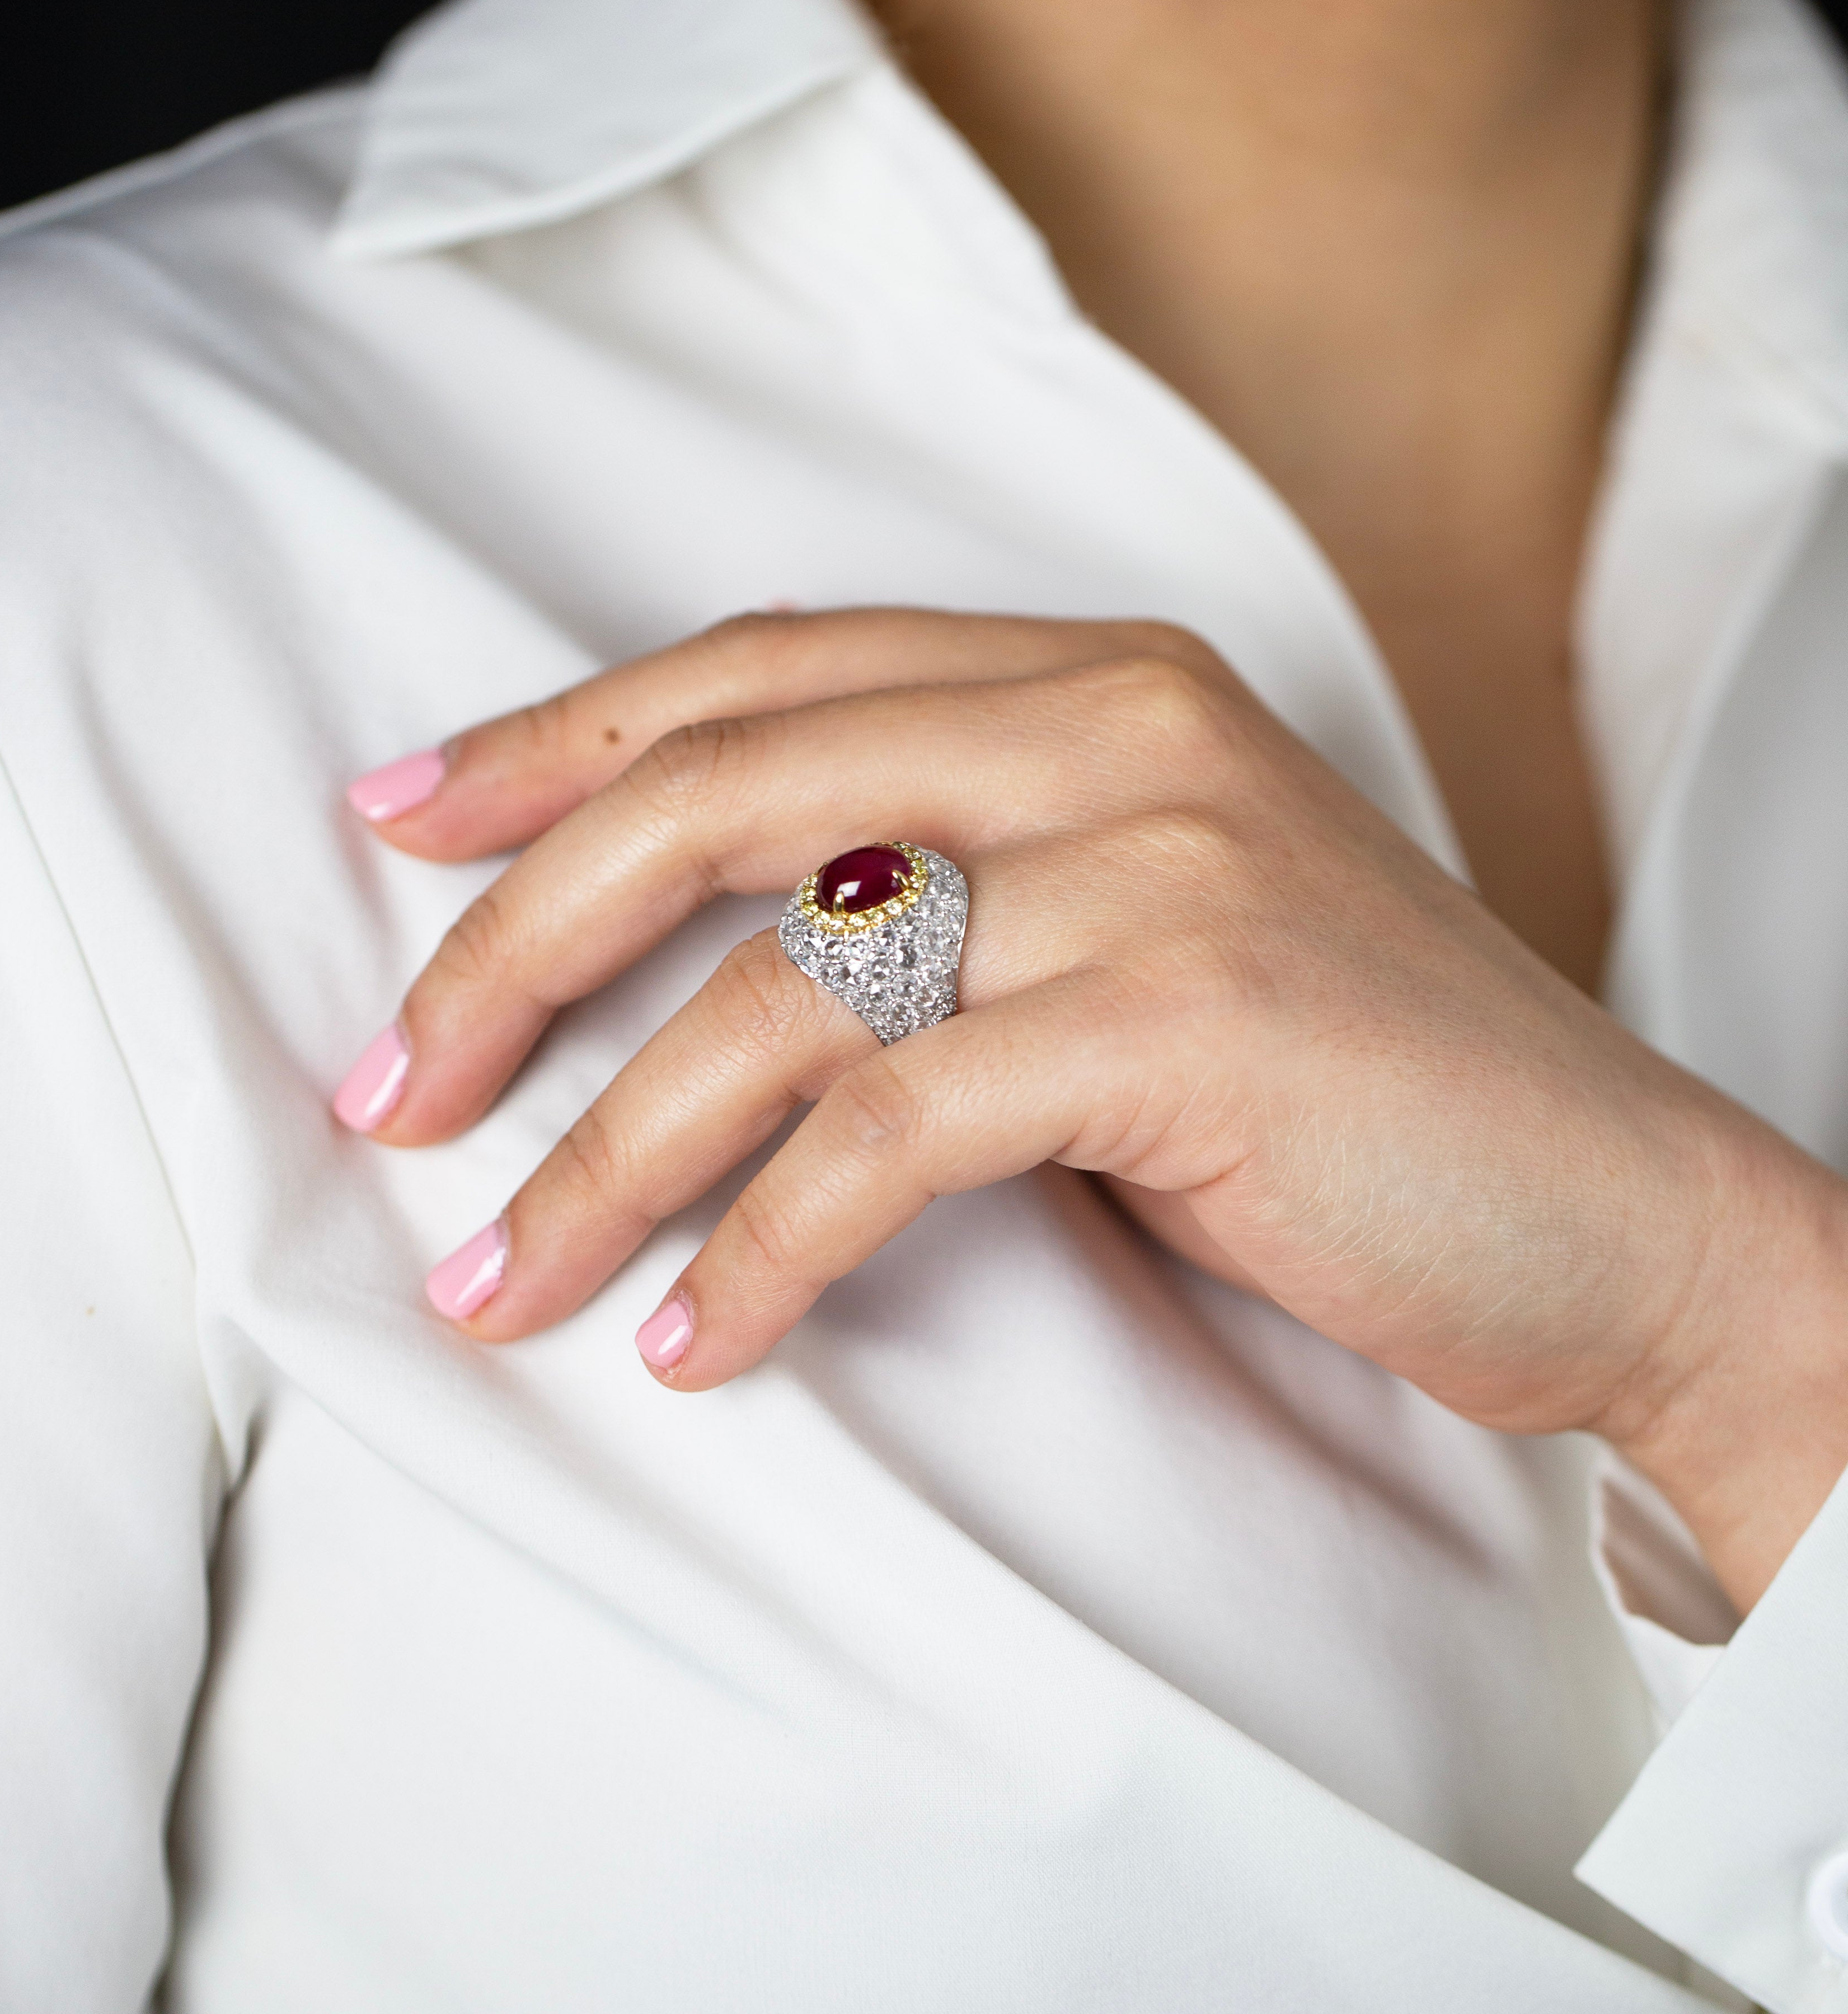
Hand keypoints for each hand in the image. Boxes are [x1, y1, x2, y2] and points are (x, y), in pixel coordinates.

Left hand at [337, 607, 1847, 1609]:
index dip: (559, 738)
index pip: (762, 670)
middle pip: (721, 793)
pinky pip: (892, 1131)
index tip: (401, 829)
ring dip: (604, 1151)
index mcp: (1095, 680)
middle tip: (394, 1089)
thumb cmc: (1354, 1096)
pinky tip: (700, 1342)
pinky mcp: (1188, 1023)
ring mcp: (1158, 865)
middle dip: (516, 944)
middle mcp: (1116, 730)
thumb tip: (702, 964)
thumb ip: (960, 887)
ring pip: (781, 983)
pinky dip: (767, 1247)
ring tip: (497, 1280)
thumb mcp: (1140, 930)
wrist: (1619, 1216)